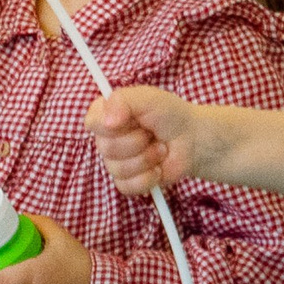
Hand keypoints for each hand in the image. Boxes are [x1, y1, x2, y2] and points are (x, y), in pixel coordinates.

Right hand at [86, 86, 200, 194]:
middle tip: (151, 134)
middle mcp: (106, 139)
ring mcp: (115, 162)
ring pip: (118, 168)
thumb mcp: (147, 97)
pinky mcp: (127, 182)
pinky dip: (147, 178)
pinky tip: (157, 168)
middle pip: (106, 148)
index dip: (109, 125)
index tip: (129, 120)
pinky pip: (126, 186)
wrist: (191, 140)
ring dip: (146, 159)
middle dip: (137, 141)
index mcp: (106, 115)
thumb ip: (122, 101)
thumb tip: (107, 122)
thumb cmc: (168, 115)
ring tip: (160, 149)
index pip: (91, 122)